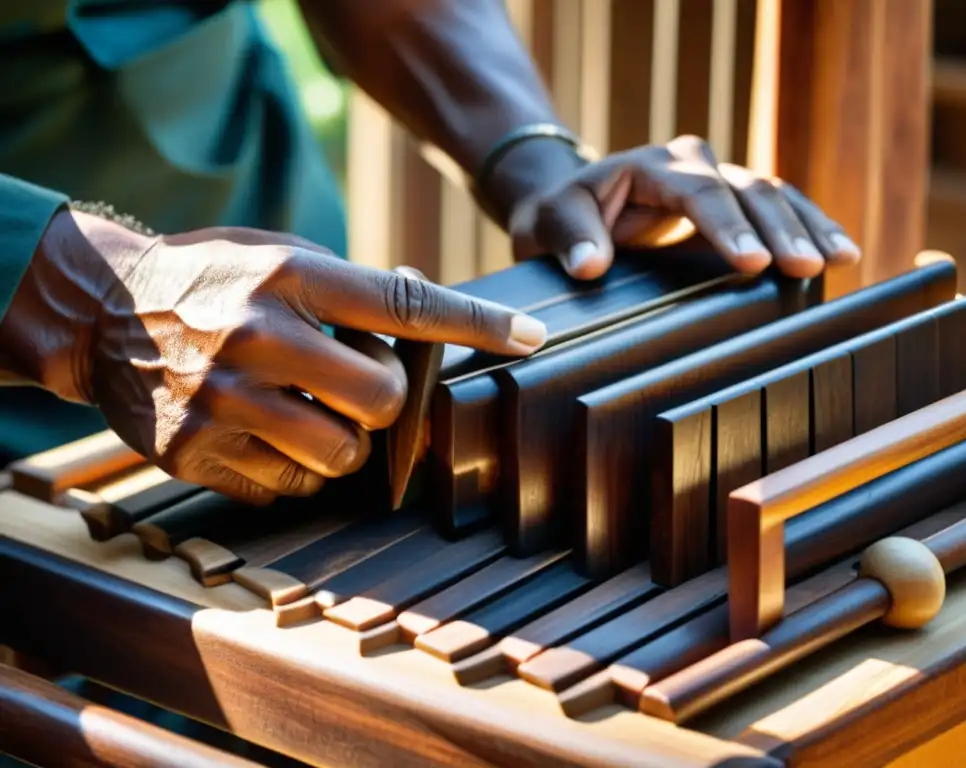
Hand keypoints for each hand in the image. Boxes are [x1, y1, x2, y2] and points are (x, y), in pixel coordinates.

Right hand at [2, 210, 546, 503]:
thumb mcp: (280, 256)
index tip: (533, 337)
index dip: (476, 325)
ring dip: (340, 441)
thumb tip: (432, 317)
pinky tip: (262, 431)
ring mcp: (221, 401)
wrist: (102, 310)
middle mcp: (256, 337)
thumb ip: (350, 289)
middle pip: (381, 401)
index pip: (403, 303)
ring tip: (305, 408)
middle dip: (385, 402)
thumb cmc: (213, 278)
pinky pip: (287, 487)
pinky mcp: (194, 452)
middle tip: (357, 384)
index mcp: (288, 278)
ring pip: (339, 456)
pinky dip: (291, 467)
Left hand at [505, 134, 860, 280]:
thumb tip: (590, 265)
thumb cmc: (559, 215)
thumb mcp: (551, 221)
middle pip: (746, 190)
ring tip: (841, 258)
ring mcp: (717, 181)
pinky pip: (777, 210)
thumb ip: (571, 238)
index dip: (728, 226)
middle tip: (806, 267)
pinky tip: (839, 252)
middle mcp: (692, 164)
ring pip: (772, 194)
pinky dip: (808, 228)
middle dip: (780, 230)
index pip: (699, 192)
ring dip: (808, 226)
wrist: (568, 206)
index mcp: (652, 165)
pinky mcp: (731, 205)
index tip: (751, 261)